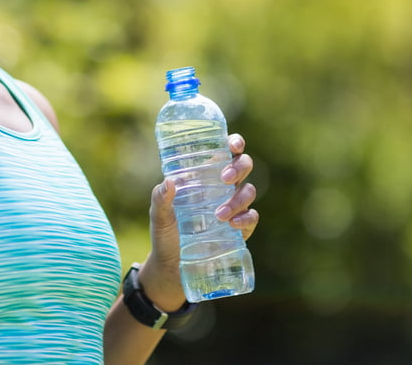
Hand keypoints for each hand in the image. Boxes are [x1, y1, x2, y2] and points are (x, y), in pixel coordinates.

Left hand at [140, 133, 259, 310]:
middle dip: (239, 168)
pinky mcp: (239, 231)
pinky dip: (246, 219)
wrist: (172, 269)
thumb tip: (168, 182)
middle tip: (224, 178)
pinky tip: (234, 224)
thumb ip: (160, 199)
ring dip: (238, 198)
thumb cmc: (165, 235)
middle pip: (243, 166)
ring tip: (219, 214)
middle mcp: (222, 188)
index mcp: (205, 177)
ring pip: (248, 191)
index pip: (225, 152)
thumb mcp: (159, 216)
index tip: (232, 144)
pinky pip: (252, 218)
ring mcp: (233, 208)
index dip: (234, 143)